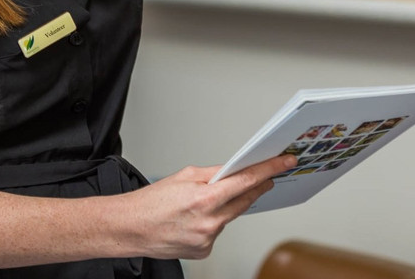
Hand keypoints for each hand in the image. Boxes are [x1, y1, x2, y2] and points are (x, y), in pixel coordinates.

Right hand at [123, 154, 295, 260]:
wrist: (131, 228)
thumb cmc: (151, 202)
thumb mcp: (183, 176)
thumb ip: (213, 173)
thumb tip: (233, 171)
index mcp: (204, 198)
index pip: (246, 182)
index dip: (268, 170)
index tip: (283, 163)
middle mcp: (209, 222)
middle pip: (244, 200)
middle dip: (256, 187)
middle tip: (268, 176)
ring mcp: (208, 240)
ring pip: (230, 216)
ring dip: (229, 205)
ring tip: (213, 197)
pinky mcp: (204, 252)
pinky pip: (218, 231)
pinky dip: (214, 221)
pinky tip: (197, 218)